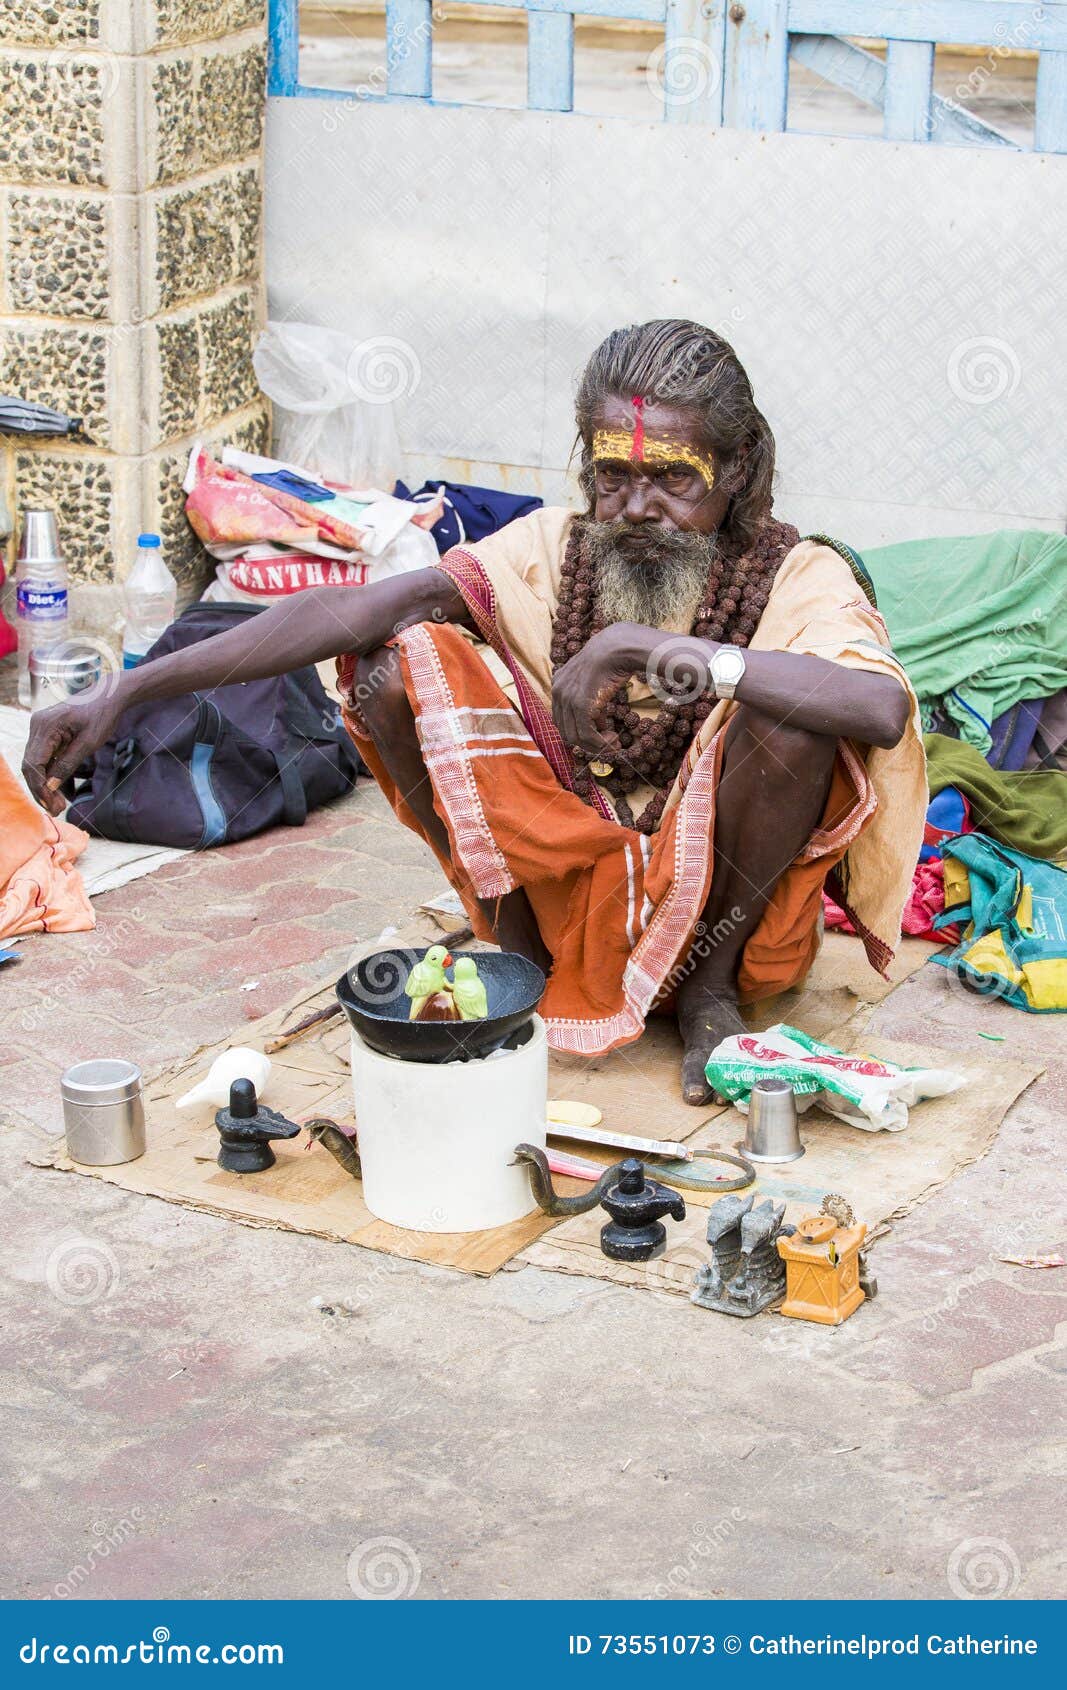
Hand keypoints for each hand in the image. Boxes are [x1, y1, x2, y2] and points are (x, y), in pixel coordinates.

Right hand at [22, 690, 124, 814]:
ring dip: (48, 784)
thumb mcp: (88, 744)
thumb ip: (67, 765)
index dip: (40, 788)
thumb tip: (50, 787)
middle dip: (43, 789)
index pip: (33, 764)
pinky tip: (65, 790)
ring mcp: (41, 728)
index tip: (52, 805)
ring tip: (61, 803)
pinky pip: (45, 757)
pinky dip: (53, 773)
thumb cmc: (102, 715)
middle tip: (57, 809)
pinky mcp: (48, 732)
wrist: (109, 696)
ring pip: (37, 763)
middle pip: (31, 765)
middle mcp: (37, 726)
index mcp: (45, 726)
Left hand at [551, 623, 652, 759]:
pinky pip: (586, 735)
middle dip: (586, 742)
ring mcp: (567, 700)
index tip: (599, 731)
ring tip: (613, 743)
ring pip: (575, 737)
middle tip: (607, 742)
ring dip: (595, 745)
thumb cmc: (610, 659)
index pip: (561, 718)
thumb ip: (589, 697)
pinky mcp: (580, 707)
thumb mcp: (592, 678)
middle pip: (565, 730)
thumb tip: (598, 720)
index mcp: (558, 683)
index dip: (578, 729)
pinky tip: (614, 740)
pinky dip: (600, 744)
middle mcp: (557, 692)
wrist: (616, 648)